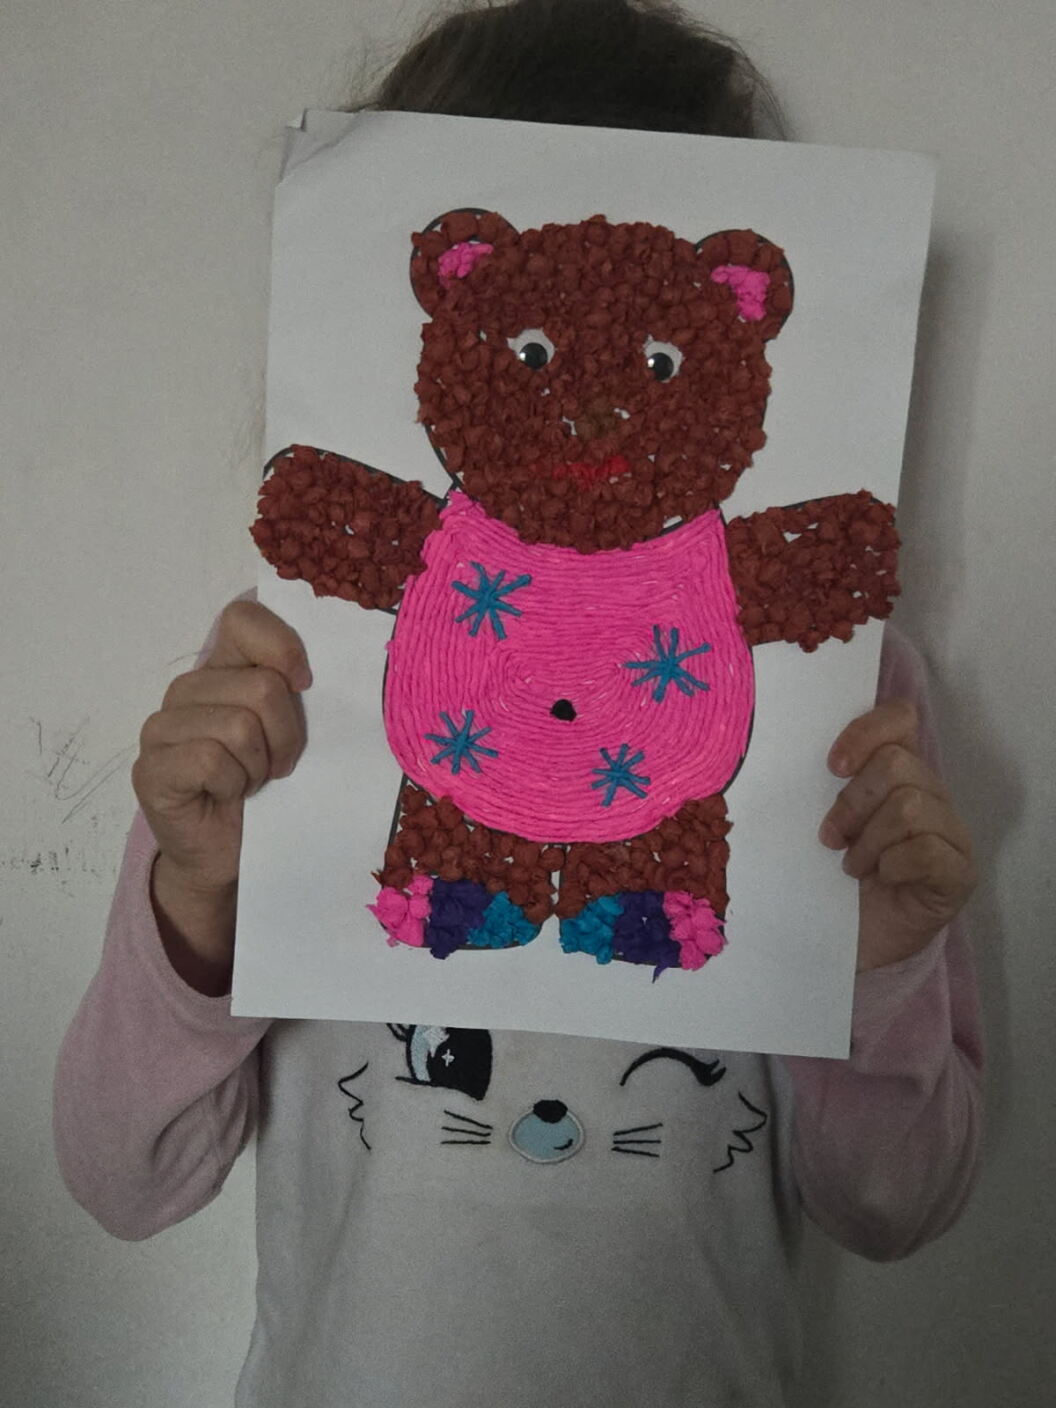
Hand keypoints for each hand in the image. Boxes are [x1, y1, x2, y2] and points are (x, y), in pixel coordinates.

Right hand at [131, 600, 310, 990]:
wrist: (232, 854)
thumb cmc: (268, 787)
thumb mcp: (291, 728)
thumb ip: (293, 688)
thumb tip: (308, 671)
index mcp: (221, 668)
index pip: (242, 617)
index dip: (283, 647)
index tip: (305, 685)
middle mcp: (186, 689)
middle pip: (261, 686)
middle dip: (287, 735)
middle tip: (277, 765)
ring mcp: (161, 728)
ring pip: (238, 725)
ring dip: (259, 765)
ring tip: (251, 782)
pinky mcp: (151, 769)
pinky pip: (208, 760)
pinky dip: (232, 784)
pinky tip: (226, 797)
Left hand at [818, 699, 975, 971]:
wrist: (851, 943)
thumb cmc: (832, 878)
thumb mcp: (823, 824)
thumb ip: (822, 787)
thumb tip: (785, 754)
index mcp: (899, 773)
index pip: (900, 719)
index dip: (866, 732)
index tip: (832, 766)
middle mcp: (932, 795)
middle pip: (898, 765)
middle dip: (853, 803)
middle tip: (832, 838)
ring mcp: (951, 834)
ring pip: (909, 807)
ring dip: (868, 842)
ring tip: (852, 867)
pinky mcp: (959, 873)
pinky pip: (926, 851)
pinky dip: (892, 866)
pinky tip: (882, 880)